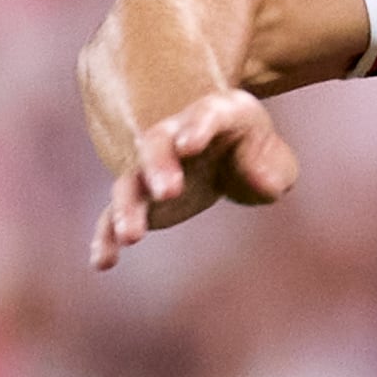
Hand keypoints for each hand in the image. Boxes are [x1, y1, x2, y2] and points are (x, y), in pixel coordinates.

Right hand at [88, 85, 298, 271]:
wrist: (227, 152)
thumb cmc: (254, 152)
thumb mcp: (274, 157)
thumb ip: (273, 168)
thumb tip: (264, 183)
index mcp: (215, 115)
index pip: (206, 115)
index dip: (197, 127)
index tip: (189, 145)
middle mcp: (175, 137)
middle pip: (157, 144)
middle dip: (158, 166)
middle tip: (168, 192)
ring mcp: (152, 168)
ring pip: (130, 182)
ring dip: (127, 207)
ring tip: (131, 237)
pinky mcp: (141, 199)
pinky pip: (114, 215)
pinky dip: (106, 236)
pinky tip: (102, 261)